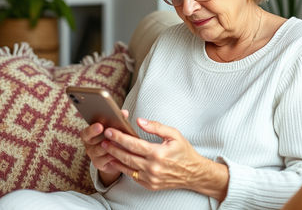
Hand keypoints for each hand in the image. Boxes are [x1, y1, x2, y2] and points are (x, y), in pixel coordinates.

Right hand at [80, 109, 129, 184]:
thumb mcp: (113, 129)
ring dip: (110, 145)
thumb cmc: (112, 139)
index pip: (86, 132)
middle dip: (104, 136)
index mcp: (89, 135)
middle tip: (112, 134)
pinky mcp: (99, 164)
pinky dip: (114, 154)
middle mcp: (88, 145)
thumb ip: (117, 120)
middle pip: (93, 141)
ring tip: (119, 141)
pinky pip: (106, 159)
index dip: (92, 130)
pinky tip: (121, 151)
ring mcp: (93, 155)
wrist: (112, 157)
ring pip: (100, 150)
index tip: (100, 126)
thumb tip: (124, 112)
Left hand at [102, 118, 228, 200]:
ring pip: (127, 167)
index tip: (110, 131)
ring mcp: (150, 178)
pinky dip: (123, 168)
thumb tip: (139, 121)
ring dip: (114, 158)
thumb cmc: (184, 152)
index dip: (120, 137)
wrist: (193, 173)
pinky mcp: (149, 185)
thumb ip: (156, 127)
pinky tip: (117, 162)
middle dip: (113, 147)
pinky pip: (132, 176)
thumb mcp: (174, 134)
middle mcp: (152, 167)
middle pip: (126, 156)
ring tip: (106, 150)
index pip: (133, 144)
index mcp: (158, 153)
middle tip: (103, 140)